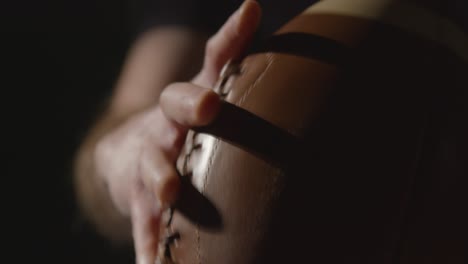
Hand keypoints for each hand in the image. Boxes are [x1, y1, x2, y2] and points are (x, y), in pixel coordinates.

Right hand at [93, 1, 260, 262]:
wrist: (129, 154)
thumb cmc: (185, 126)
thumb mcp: (206, 94)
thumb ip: (232, 62)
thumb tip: (256, 11)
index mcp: (192, 99)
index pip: (213, 60)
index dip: (230, 36)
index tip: (250, 12)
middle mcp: (168, 124)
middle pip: (175, 107)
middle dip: (191, 105)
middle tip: (210, 106)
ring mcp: (149, 161)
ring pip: (152, 165)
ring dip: (161, 176)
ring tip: (169, 193)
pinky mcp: (136, 198)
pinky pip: (143, 225)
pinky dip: (149, 247)